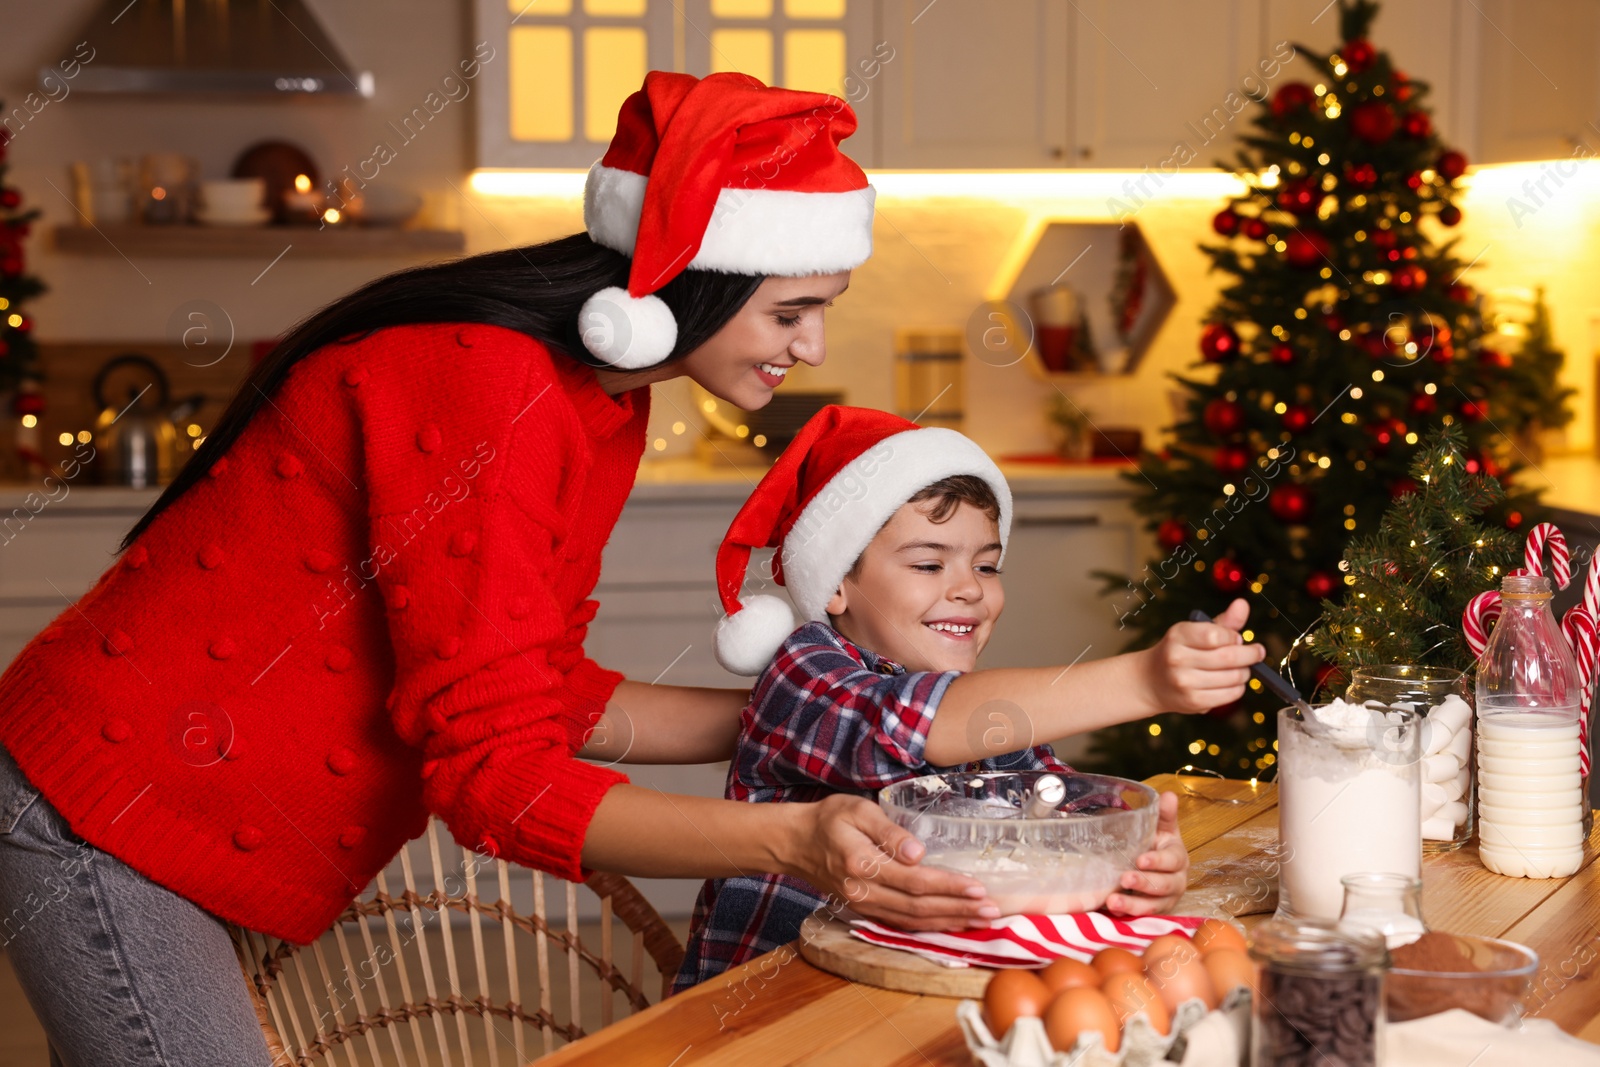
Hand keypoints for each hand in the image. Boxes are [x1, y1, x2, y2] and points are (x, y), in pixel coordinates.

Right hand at [782, 794, 1000, 930]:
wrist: (796, 843)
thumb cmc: (829, 820)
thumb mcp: (856, 810)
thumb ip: (888, 830)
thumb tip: (918, 852)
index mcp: (862, 864)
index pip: (914, 882)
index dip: (948, 887)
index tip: (977, 887)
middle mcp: (863, 892)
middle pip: (919, 907)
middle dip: (958, 910)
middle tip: (991, 911)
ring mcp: (864, 905)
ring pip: (913, 921)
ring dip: (949, 922)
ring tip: (981, 920)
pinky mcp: (866, 910)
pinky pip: (902, 923)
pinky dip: (930, 926)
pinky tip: (952, 922)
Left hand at [1106, 791, 1188, 915]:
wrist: (1151, 864)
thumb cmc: (1156, 844)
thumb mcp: (1160, 827)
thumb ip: (1164, 814)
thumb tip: (1169, 795)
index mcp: (1178, 858)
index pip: (1172, 861)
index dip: (1158, 861)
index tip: (1140, 860)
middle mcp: (1176, 881)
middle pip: (1163, 886)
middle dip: (1144, 883)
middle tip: (1124, 879)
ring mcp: (1165, 900)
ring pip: (1153, 905)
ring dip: (1133, 904)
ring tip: (1113, 901)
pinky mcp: (1152, 912)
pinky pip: (1141, 916)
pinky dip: (1127, 914)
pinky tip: (1112, 910)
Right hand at [1144, 597, 1263, 713]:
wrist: (1151, 682)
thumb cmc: (1180, 652)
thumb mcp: (1194, 632)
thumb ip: (1222, 622)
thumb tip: (1243, 604)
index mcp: (1178, 636)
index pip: (1215, 635)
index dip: (1234, 637)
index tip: (1239, 639)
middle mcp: (1178, 659)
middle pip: (1228, 658)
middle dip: (1250, 655)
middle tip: (1257, 653)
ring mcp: (1185, 682)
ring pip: (1233, 677)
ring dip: (1245, 672)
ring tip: (1241, 668)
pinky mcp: (1194, 702)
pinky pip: (1230, 694)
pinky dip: (1238, 687)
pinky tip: (1232, 682)